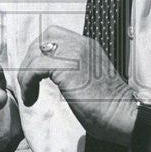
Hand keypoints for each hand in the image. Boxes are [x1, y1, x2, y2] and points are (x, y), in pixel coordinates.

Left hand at [17, 24, 136, 145]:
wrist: (124, 116)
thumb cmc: (109, 106)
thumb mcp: (88, 80)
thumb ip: (73, 70)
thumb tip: (53, 75)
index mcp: (87, 46)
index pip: (55, 36)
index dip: (40, 53)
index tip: (36, 75)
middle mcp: (81, 44)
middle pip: (43, 38)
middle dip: (31, 60)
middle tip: (30, 83)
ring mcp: (76, 54)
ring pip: (36, 52)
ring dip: (26, 74)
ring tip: (29, 93)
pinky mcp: (68, 68)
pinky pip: (35, 67)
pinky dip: (27, 82)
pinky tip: (32, 98)